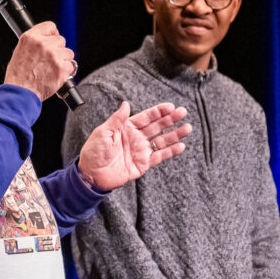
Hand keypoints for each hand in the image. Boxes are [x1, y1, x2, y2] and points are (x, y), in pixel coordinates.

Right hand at [4, 22, 75, 100]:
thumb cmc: (18, 76)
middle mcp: (43, 44)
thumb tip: (46, 41)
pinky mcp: (61, 68)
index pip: (50, 26)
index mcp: (30, 37)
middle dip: (58, 49)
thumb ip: (34, 43)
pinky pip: (71, 65)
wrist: (20, 92)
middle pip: (61, 40)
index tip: (53, 39)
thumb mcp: (20, 51)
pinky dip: (66, 71)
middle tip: (50, 60)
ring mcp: (53, 55)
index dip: (53, 34)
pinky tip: (56, 75)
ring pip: (68, 52)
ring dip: (63, 60)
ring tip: (52, 69)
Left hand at [77, 101, 191, 190]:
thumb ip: (117, 119)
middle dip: (171, 119)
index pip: (146, 117)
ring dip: (175, 134)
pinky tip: (181, 146)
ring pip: (162, 140)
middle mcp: (136, 138)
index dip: (159, 112)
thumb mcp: (103, 132)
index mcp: (127, 128)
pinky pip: (159, 156)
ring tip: (187, 128)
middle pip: (157, 126)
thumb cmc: (93, 152)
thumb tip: (125, 104)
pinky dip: (171, 151)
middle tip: (183, 112)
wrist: (91, 174)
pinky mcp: (143, 164)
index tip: (170, 106)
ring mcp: (141, 150)